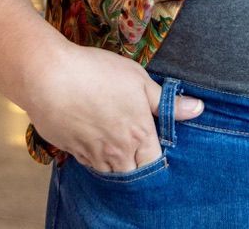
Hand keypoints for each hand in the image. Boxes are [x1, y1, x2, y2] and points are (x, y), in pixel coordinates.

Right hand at [25, 42, 203, 172]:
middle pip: (134, 174)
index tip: (158, 147)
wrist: (50, 77)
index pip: (155, 163)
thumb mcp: (139, 80)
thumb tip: (198, 109)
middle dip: (139, 166)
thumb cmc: (98, 73)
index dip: (158, 158)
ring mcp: (93, 155)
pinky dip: (98, 160)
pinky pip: (91, 165)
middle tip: (140, 150)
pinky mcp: (72, 152)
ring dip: (118, 166)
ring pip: (112, 173)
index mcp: (139, 134)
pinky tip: (97, 142)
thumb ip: (166, 101)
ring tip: (120, 147)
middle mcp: (118, 152)